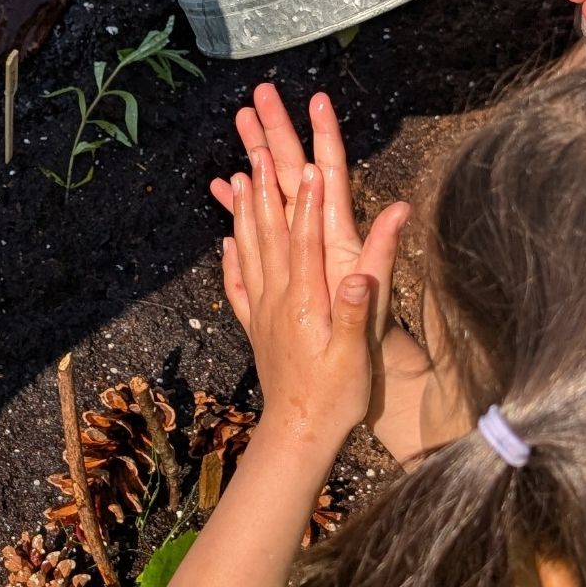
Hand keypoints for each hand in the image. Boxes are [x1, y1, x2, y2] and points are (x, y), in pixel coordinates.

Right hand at [210, 85, 408, 319]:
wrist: (355, 373)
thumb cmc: (368, 342)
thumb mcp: (373, 302)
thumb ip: (382, 256)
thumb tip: (402, 210)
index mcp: (337, 239)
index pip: (331, 176)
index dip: (327, 137)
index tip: (317, 99)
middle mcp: (320, 236)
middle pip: (295, 172)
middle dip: (279, 131)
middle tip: (258, 93)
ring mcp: (302, 248)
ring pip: (276, 191)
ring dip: (259, 157)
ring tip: (240, 121)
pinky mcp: (288, 265)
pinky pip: (260, 227)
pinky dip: (243, 206)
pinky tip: (226, 188)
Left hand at [224, 157, 386, 446]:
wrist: (298, 434)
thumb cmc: (335, 398)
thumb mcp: (354, 358)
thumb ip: (356, 313)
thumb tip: (359, 273)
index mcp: (304, 303)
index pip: (303, 241)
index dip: (307, 203)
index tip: (310, 166)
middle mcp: (277, 300)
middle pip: (270, 235)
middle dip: (266, 191)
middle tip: (259, 152)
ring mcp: (263, 312)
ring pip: (249, 251)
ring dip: (245, 212)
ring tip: (238, 177)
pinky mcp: (257, 327)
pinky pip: (239, 285)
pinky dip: (231, 259)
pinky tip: (226, 241)